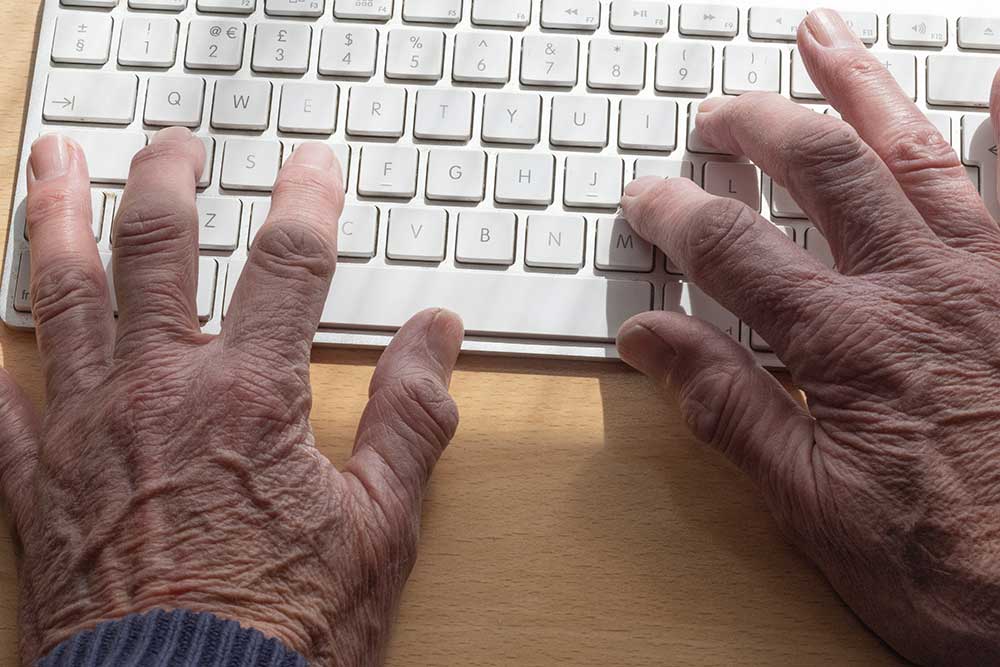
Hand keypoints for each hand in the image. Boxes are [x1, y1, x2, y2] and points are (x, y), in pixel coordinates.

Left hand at [0, 128, 464, 664]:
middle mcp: (158, 394)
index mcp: (250, 397)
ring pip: (60, 296)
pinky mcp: (40, 489)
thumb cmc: (288, 630)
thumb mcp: (382, 525)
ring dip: (57, 218)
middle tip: (175, 142)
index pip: (286, 263)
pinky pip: (0, 410)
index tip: (312, 163)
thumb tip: (437, 337)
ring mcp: (87, 433)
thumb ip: (412, 418)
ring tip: (54, 163)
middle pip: (154, 249)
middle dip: (166, 179)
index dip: (306, 200)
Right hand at [617, 9, 999, 665]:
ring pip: (918, 151)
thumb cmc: (949, 566)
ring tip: (822, 37)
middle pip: (823, 171)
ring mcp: (993, 276)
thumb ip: (726, 408)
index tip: (645, 198)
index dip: (677, 215)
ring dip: (863, 87)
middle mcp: (923, 287)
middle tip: (717, 113)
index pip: (736, 249)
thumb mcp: (806, 504)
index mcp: (850, 342)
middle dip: (758, 129)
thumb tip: (649, 339)